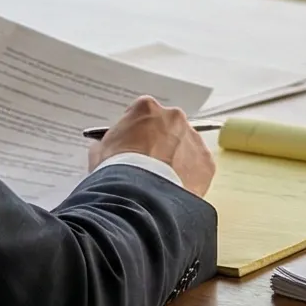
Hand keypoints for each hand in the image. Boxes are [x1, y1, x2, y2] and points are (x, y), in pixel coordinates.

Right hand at [90, 94, 214, 196]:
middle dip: (160, 142)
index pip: (142, 114)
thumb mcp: (99, 153)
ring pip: (185, 146)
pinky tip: (175, 189)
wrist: (139, 197)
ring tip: (162, 181)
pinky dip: (189, 176)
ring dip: (176, 158)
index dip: (137, 132)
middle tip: (149, 164)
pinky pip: (198, 166)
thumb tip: (103, 148)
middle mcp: (173, 117)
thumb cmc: (116, 172)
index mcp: (146, 108)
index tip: (133, 145)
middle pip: (167, 127)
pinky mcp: (206, 161)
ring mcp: (192, 137)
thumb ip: (106, 144)